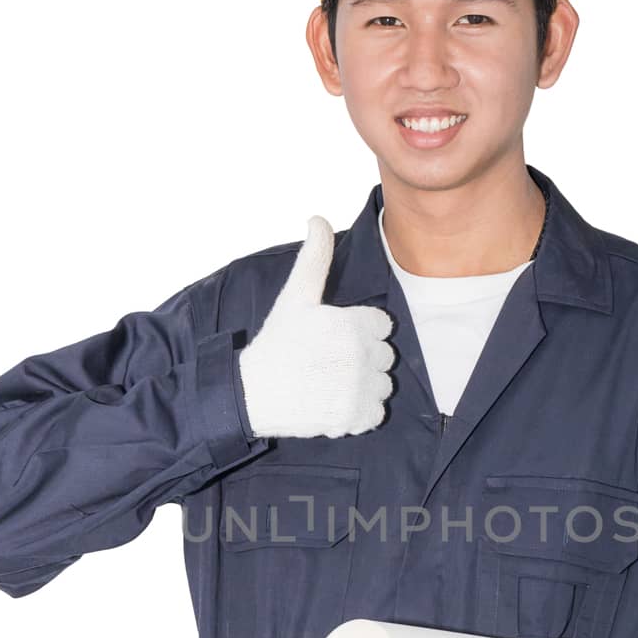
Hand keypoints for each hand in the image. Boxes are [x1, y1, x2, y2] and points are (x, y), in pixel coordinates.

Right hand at [238, 215, 395, 437]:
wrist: (252, 394)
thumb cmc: (277, 342)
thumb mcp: (296, 295)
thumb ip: (315, 257)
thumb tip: (318, 218)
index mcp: (354, 324)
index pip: (383, 326)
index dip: (359, 331)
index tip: (334, 338)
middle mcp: (361, 357)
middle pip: (385, 356)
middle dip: (363, 359)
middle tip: (329, 362)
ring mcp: (359, 390)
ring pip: (383, 386)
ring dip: (364, 387)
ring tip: (331, 383)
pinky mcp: (355, 419)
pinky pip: (377, 414)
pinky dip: (361, 414)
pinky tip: (334, 403)